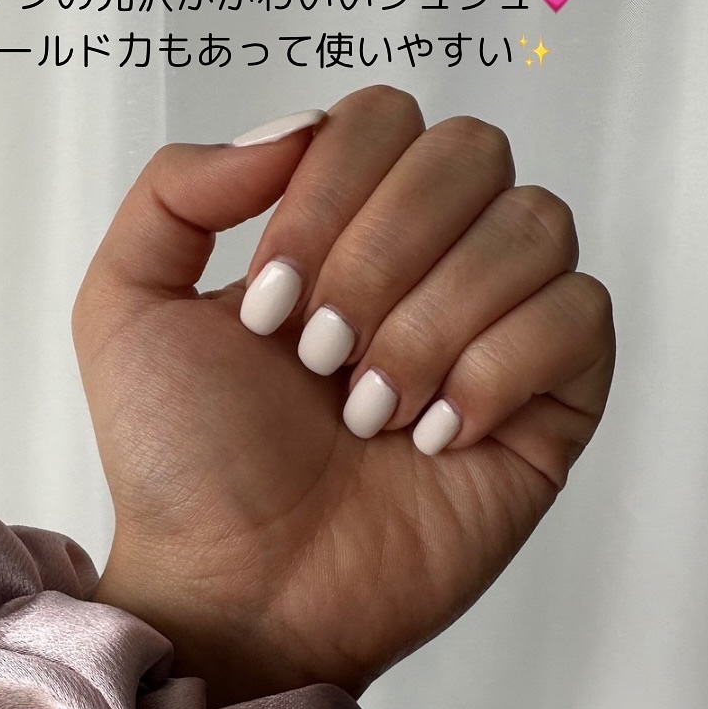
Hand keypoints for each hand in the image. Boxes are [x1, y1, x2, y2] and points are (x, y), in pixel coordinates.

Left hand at [72, 85, 614, 706]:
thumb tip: (299, 129)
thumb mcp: (126, 304)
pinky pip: (580, 316)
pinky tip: (435, 435)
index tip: (267, 309)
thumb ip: (179, 187)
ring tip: (368, 411)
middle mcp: (425, 264)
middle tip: (319, 356)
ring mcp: (493, 330)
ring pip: (533, 226)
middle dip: (381, 256)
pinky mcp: (548, 404)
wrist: (235, 589)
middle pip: (471, 153)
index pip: (385, 119)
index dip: (329, 197)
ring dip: (432, 321)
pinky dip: (498, 369)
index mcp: (337, 230)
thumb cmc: (182, 463)